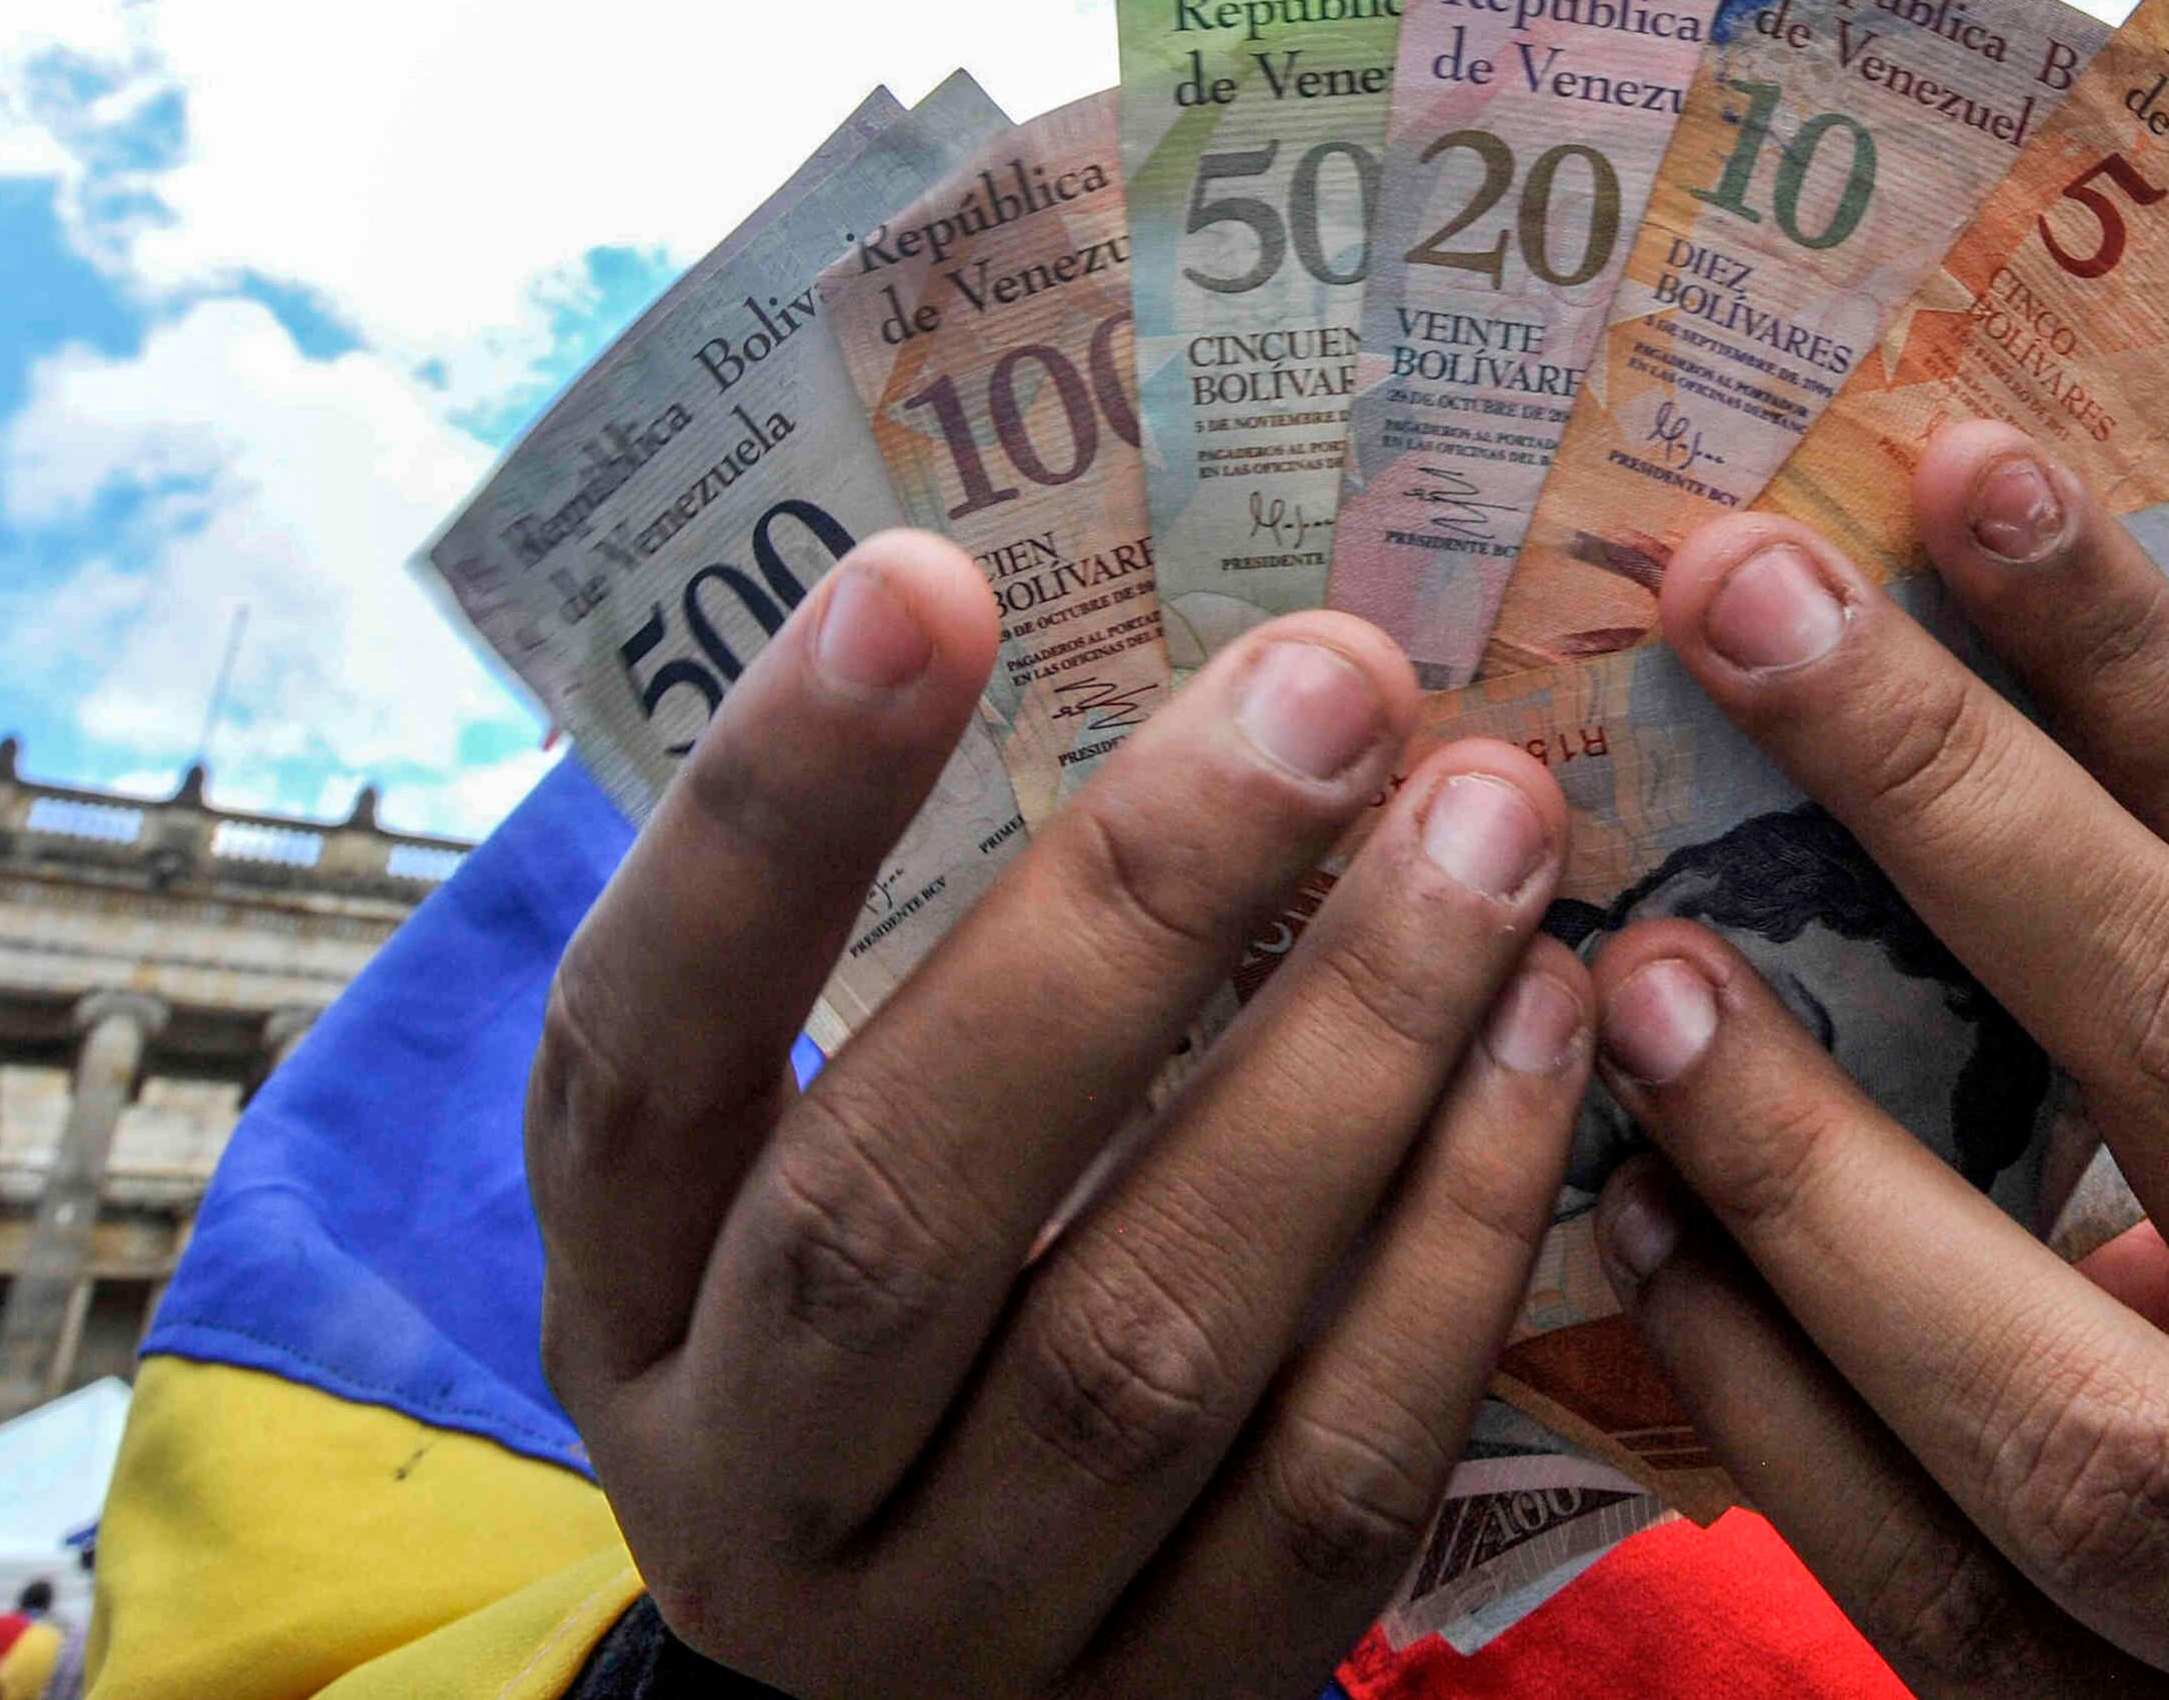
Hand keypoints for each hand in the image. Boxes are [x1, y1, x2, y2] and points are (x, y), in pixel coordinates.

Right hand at [529, 532, 1594, 1697]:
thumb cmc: (863, 1318)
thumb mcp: (778, 1165)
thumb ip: (885, 960)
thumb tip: (1106, 633)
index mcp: (619, 1291)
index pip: (644, 1046)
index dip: (771, 821)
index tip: (925, 574)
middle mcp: (747, 1478)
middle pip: (901, 1209)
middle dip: (1134, 917)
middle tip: (1334, 680)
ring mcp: (952, 1629)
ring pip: (1146, 1350)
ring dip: (1347, 1059)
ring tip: (1489, 828)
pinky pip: (1331, 1483)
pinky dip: (1452, 1250)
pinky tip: (1549, 1046)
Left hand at [1585, 423, 2168, 1697]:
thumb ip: (2162, 983)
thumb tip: (1896, 665)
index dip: (2138, 661)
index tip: (1962, 460)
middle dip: (1962, 803)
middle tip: (1740, 600)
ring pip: (2055, 1381)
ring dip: (1815, 1155)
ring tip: (1633, 966)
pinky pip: (1905, 1564)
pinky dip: (1753, 1389)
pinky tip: (1613, 1226)